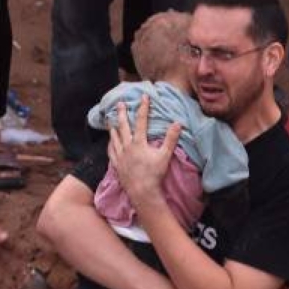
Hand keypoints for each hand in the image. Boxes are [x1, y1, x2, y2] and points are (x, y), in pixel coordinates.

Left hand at [106, 98, 180, 213]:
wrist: (142, 192)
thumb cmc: (154, 174)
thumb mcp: (165, 155)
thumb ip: (171, 139)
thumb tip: (178, 123)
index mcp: (139, 142)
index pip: (141, 121)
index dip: (143, 107)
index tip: (144, 97)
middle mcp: (127, 146)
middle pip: (123, 126)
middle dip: (122, 113)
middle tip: (120, 103)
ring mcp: (120, 156)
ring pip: (114, 137)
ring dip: (113, 127)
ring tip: (111, 120)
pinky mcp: (116, 164)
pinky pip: (111, 151)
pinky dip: (110, 144)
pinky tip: (110, 141)